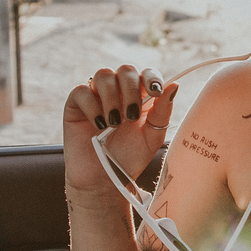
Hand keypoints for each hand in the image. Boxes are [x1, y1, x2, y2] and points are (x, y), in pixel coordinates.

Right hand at [64, 64, 178, 195]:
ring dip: (112, 98)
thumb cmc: (129, 158)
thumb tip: (174, 84)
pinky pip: (82, 91)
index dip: (151, 77)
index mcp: (140, 96)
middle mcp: (118, 92)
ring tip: (114, 123)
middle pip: (125, 70)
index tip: (155, 92)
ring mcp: (96, 96)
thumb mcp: (152, 137)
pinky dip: (92, 106)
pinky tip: (98, 124)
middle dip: (131, 90)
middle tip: (131, 116)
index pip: (147, 74)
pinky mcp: (76, 105)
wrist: (103, 180)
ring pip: (103, 75)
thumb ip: (162, 111)